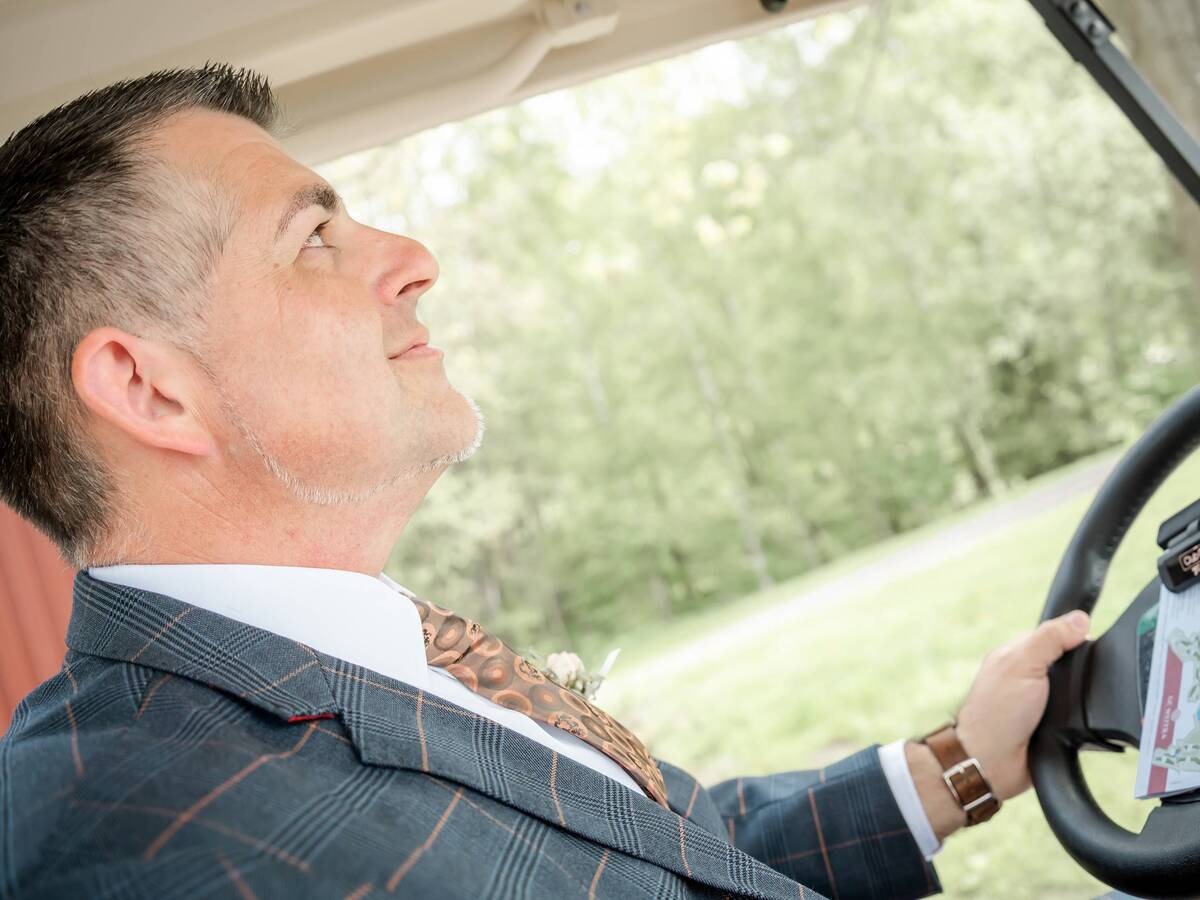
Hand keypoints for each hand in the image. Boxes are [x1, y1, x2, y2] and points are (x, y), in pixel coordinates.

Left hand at [954, 609, 1091, 800]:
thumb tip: (1080, 619)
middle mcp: (1030, 676)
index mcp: (1018, 655)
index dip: (1074, 636)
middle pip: (1072, 663)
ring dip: (1088, 695)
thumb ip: (1049, 640)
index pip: (1055, 635)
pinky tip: (1093, 720)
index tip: (1092, 639)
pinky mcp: (1055, 725)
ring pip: (1079, 689)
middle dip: (1086, 669)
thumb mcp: (1022, 665)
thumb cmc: (997, 713)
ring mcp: (1043, 701)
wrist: (993, 763)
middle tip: (1093, 676)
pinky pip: (1081, 715)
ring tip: (1092, 700)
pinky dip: (1088, 717)